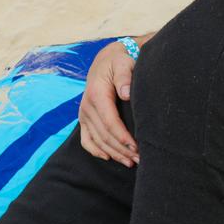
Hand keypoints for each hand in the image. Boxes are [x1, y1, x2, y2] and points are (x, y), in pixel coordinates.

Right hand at [78, 40, 138, 166]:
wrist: (105, 61)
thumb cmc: (118, 63)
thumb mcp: (123, 63)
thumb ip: (124, 77)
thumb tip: (126, 94)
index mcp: (97, 95)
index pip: (110, 122)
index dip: (122, 137)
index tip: (136, 148)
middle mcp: (87, 107)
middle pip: (105, 135)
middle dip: (122, 149)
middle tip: (139, 159)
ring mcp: (84, 114)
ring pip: (97, 141)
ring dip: (113, 153)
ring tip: (130, 162)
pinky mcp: (84, 119)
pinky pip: (86, 139)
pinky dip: (95, 151)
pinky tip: (108, 157)